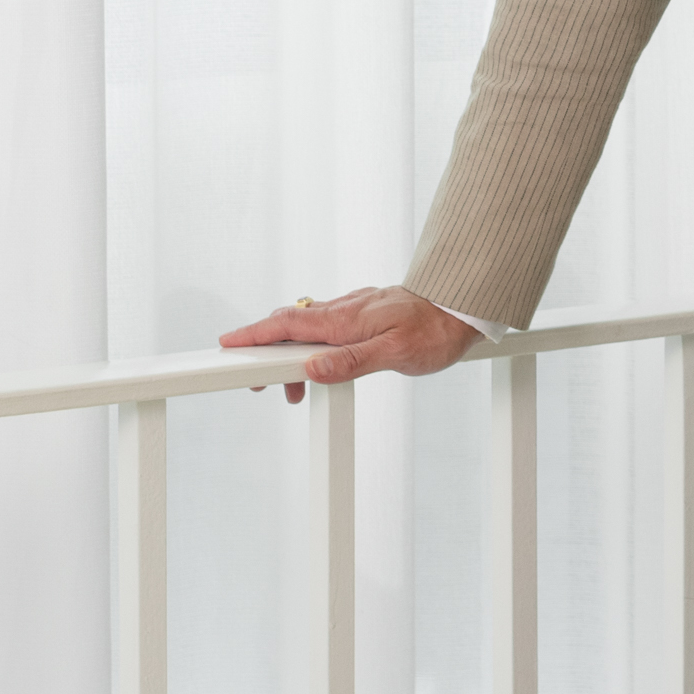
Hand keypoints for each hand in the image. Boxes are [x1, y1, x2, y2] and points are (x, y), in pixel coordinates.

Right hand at [220, 287, 481, 404]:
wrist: (467, 307)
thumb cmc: (437, 331)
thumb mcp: (395, 355)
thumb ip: (352, 362)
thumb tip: (311, 370)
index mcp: (346, 320)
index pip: (288, 325)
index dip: (254, 335)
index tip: (227, 344)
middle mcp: (346, 309)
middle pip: (291, 326)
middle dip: (265, 349)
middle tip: (257, 379)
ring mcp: (356, 308)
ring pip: (310, 327)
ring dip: (293, 353)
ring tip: (295, 386)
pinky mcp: (368, 311)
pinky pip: (329, 325)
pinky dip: (315, 344)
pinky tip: (324, 362)